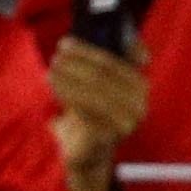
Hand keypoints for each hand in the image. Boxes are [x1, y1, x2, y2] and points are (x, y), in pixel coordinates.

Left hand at [46, 38, 149, 190]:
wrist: (89, 155)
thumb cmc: (90, 114)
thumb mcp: (95, 86)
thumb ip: (97, 61)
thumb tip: (82, 35)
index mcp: (140, 85)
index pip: (115, 60)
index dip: (88, 50)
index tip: (67, 44)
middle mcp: (140, 104)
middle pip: (103, 74)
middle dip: (75, 63)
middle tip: (55, 57)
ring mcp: (127, 122)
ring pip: (93, 90)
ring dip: (69, 78)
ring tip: (51, 71)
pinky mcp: (109, 136)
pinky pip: (85, 109)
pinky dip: (68, 95)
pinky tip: (55, 88)